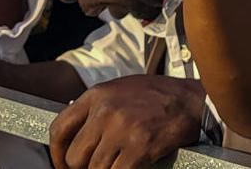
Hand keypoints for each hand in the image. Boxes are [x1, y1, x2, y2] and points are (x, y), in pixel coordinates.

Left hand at [49, 75, 206, 168]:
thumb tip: (77, 136)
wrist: (193, 99)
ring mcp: (122, 129)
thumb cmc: (158, 96)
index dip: (57, 154)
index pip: (59, 129)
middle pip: (75, 156)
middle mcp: (105, 111)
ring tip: (119, 164)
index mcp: (96, 95)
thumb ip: (96, 109)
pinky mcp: (139, 146)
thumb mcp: (120, 90)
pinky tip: (132, 167)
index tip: (64, 166)